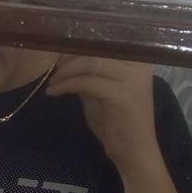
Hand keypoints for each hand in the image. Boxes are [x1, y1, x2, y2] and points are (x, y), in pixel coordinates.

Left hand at [46, 56, 157, 170]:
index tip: (58, 54)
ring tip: (52, 82)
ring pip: (91, 63)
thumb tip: (64, 57)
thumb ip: (87, 74)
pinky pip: (87, 82)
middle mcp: (139, 64)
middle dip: (68, 58)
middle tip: (52, 70)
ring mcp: (133, 78)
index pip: (104, 42)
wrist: (133, 150)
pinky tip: (54, 92)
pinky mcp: (122, 94)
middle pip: (96, 49)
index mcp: (137, 60)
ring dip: (66, 72)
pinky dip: (66, 85)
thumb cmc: (116, 122)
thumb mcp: (98, 92)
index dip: (77, 46)